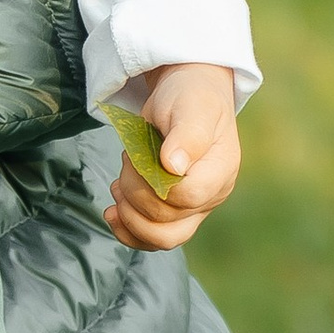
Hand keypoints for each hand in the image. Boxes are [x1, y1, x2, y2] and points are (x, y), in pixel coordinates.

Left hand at [105, 64, 241, 251]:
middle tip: (127, 161)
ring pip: (162, 239)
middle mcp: (211, 195)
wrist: (187, 93)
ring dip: (129, 217)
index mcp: (220, 170)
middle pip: (169, 221)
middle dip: (136, 193)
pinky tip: (112, 213)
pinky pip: (152, 238)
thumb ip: (187, 135)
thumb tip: (174, 166)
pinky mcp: (175, 211)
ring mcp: (194, 208)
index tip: (141, 155)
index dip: (155, 184)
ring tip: (118, 186)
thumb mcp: (191, 107)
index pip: (187, 197)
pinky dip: (128, 231)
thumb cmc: (191, 97)